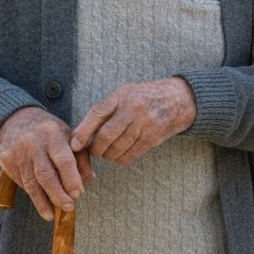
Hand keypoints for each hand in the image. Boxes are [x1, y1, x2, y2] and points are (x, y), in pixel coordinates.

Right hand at [0, 106, 92, 221]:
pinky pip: (22, 183)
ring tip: (53, 214)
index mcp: (53, 133)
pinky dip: (33, 196)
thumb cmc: (49, 132)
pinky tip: (42, 205)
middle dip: (58, 194)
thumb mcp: (68, 136)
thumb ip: (81, 157)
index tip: (78, 193)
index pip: (63, 159)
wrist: (15, 120)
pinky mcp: (6, 162)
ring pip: (31, 183)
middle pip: (46, 174)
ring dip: (43, 201)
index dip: (71, 179)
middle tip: (69, 207)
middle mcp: (33, 143)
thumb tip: (89, 180)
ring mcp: (17, 153)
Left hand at [70, 78, 196, 165]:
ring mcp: (144, 124)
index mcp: (122, 95)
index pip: (97, 113)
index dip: (83, 132)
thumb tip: (81, 135)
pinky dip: (121, 159)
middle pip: (105, 136)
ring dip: (108, 155)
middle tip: (95, 151)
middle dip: (96, 149)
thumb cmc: (145, 97)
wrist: (178, 99)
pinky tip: (120, 155)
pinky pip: (130, 155)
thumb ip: (105, 109)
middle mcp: (132, 109)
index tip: (75, 145)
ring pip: (116, 148)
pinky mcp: (153, 138)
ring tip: (108, 153)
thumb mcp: (124, 93)